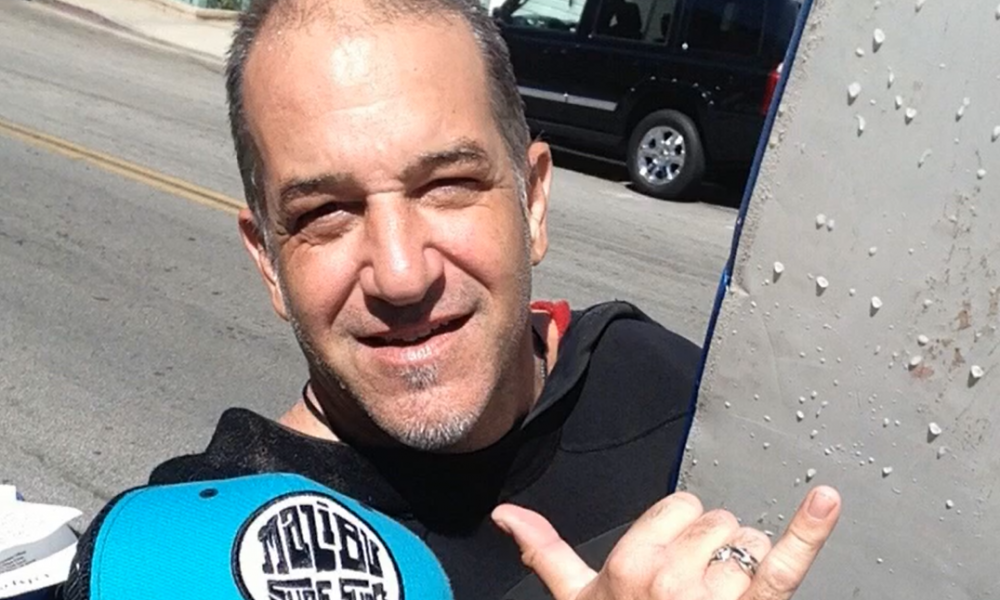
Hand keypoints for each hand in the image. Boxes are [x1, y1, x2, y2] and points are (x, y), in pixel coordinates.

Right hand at [492, 486, 840, 599]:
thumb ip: (546, 552)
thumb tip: (505, 515)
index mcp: (630, 565)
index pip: (681, 506)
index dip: (683, 531)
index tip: (672, 561)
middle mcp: (671, 577)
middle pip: (720, 521)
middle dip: (716, 548)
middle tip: (696, 590)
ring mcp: (717, 597)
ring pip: (752, 543)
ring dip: (749, 568)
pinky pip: (785, 565)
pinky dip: (809, 530)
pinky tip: (826, 500)